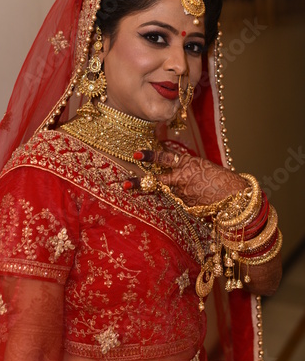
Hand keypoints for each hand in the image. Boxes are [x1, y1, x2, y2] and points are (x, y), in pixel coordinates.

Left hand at [126, 150, 247, 205]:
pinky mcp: (186, 206)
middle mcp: (182, 179)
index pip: (164, 157)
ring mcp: (182, 194)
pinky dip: (185, 199)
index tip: (136, 154)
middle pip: (156, 180)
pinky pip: (180, 201)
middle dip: (138, 182)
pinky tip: (200, 197)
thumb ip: (186, 169)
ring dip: (172, 191)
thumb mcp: (203, 167)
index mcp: (188, 164)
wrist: (236, 198)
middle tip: (124, 184)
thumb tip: (174, 175)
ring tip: (185, 189)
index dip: (150, 155)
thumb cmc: (223, 179)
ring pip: (169, 191)